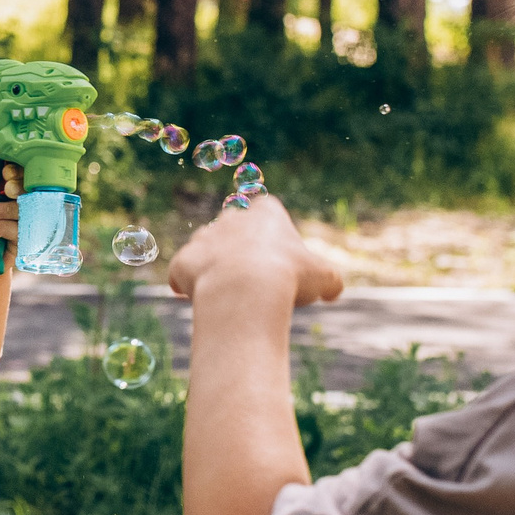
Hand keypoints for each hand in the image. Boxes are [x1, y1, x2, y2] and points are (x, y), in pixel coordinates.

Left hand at [0, 161, 22, 244]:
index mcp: (10, 183)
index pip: (21, 170)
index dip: (18, 170)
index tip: (5, 172)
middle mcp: (23, 200)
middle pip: (32, 189)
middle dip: (20, 186)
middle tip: (6, 189)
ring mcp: (27, 221)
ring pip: (27, 211)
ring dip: (7, 209)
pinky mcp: (24, 241)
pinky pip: (19, 233)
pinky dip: (2, 228)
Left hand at [166, 191, 342, 308]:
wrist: (245, 290)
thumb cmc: (287, 277)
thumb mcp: (324, 278)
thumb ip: (330, 280)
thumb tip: (333, 291)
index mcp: (265, 212)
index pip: (269, 216)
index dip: (275, 241)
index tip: (281, 262)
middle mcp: (230, 218)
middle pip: (236, 233)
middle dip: (243, 254)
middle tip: (257, 283)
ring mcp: (203, 238)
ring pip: (208, 251)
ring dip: (215, 269)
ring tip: (230, 296)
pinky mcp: (182, 261)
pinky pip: (181, 274)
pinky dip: (187, 286)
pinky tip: (197, 301)